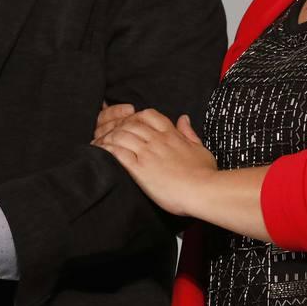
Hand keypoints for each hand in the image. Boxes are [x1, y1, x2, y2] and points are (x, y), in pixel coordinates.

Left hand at [93, 109, 215, 215]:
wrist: (203, 190)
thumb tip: (184, 118)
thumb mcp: (200, 148)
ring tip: (101, 142)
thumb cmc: (205, 173)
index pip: (148, 115)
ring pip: (122, 135)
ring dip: (109, 137)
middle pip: (131, 123)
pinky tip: (101, 151)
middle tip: (110, 133)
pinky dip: (107, 150)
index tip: (131, 123)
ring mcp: (148, 154)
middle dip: (118, 126)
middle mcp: (157, 140)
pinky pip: (119, 154)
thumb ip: (189, 133)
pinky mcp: (140, 170)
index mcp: (171, 135)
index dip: (136, 116)